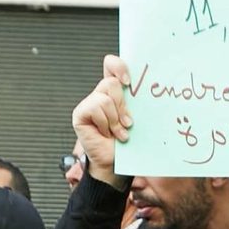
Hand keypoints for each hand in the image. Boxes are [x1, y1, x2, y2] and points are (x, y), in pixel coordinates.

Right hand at [73, 56, 134, 186]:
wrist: (115, 164)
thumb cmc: (127, 143)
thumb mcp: (136, 118)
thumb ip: (135, 102)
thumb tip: (148, 88)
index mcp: (114, 92)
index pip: (111, 65)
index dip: (118, 66)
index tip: (128, 81)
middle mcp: (100, 94)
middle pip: (111, 83)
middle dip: (122, 105)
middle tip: (127, 122)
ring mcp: (89, 103)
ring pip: (105, 98)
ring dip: (115, 119)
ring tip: (117, 132)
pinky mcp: (80, 113)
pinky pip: (95, 108)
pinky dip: (104, 123)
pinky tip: (105, 134)